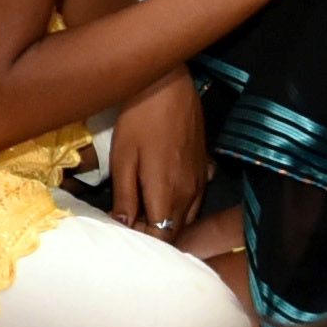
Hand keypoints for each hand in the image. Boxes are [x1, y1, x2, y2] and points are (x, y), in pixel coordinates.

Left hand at [103, 71, 210, 234]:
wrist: (168, 85)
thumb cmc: (140, 119)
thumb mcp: (123, 159)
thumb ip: (125, 198)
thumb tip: (123, 226)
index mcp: (169, 195)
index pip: (162, 238)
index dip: (142, 241)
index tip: (122, 232)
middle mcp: (191, 194)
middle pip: (174, 231)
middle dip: (152, 233)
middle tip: (127, 222)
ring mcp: (200, 181)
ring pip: (186, 217)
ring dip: (165, 220)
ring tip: (141, 210)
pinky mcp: (204, 168)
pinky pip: (194, 200)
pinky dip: (178, 205)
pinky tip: (161, 194)